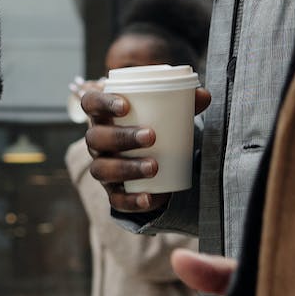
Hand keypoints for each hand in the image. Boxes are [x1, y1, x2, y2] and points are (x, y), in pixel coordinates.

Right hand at [80, 86, 211, 213]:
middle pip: (96, 137)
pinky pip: (115, 199)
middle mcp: (96, 141)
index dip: (102, 102)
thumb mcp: (165, 112)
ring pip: (101, 169)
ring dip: (126, 168)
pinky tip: (149, 198)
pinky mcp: (112, 191)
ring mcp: (102, 167)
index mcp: (103, 115)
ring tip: (154, 166)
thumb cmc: (152, 125)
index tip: (125, 105)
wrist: (150, 158)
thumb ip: (183, 102)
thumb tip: (204, 95)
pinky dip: (132, 200)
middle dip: (121, 137)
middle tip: (151, 136)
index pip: (90, 102)